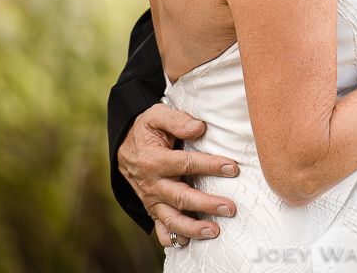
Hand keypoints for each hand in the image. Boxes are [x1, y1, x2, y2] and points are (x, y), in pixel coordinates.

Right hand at [117, 103, 240, 244]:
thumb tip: (199, 128)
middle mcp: (152, 183)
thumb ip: (177, 120)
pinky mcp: (152, 209)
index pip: (186, 164)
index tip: (232, 168)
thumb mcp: (156, 115)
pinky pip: (160, 227)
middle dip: (206, 204)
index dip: (210, 166)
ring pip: (171, 218)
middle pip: (181, 197)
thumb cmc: (146, 129)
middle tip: (230, 208)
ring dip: (193, 227)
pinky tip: (187, 242)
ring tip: (214, 231)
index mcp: (154, 159)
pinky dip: (172, 237)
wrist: (124, 146)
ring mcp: (151, 199)